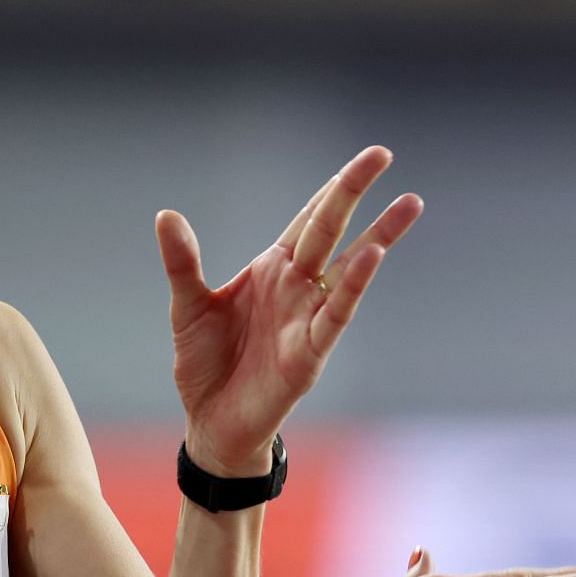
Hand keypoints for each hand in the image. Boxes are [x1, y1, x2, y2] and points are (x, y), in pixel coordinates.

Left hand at [157, 145, 421, 475]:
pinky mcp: (310, 353)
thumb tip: (166, 214)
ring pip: (349, 268)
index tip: (368, 158)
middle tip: (383, 154)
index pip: (310, 219)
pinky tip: (371, 257)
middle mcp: (297, 287)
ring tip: (408, 203)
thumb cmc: (206, 364)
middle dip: (354, 192)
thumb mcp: (188, 306)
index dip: (334, 189)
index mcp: (273, 269)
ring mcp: (308, 317)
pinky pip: (335, 315)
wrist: (211, 422)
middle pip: (331, 230)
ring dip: (379, 235)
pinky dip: (352, 286)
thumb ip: (182, 262)